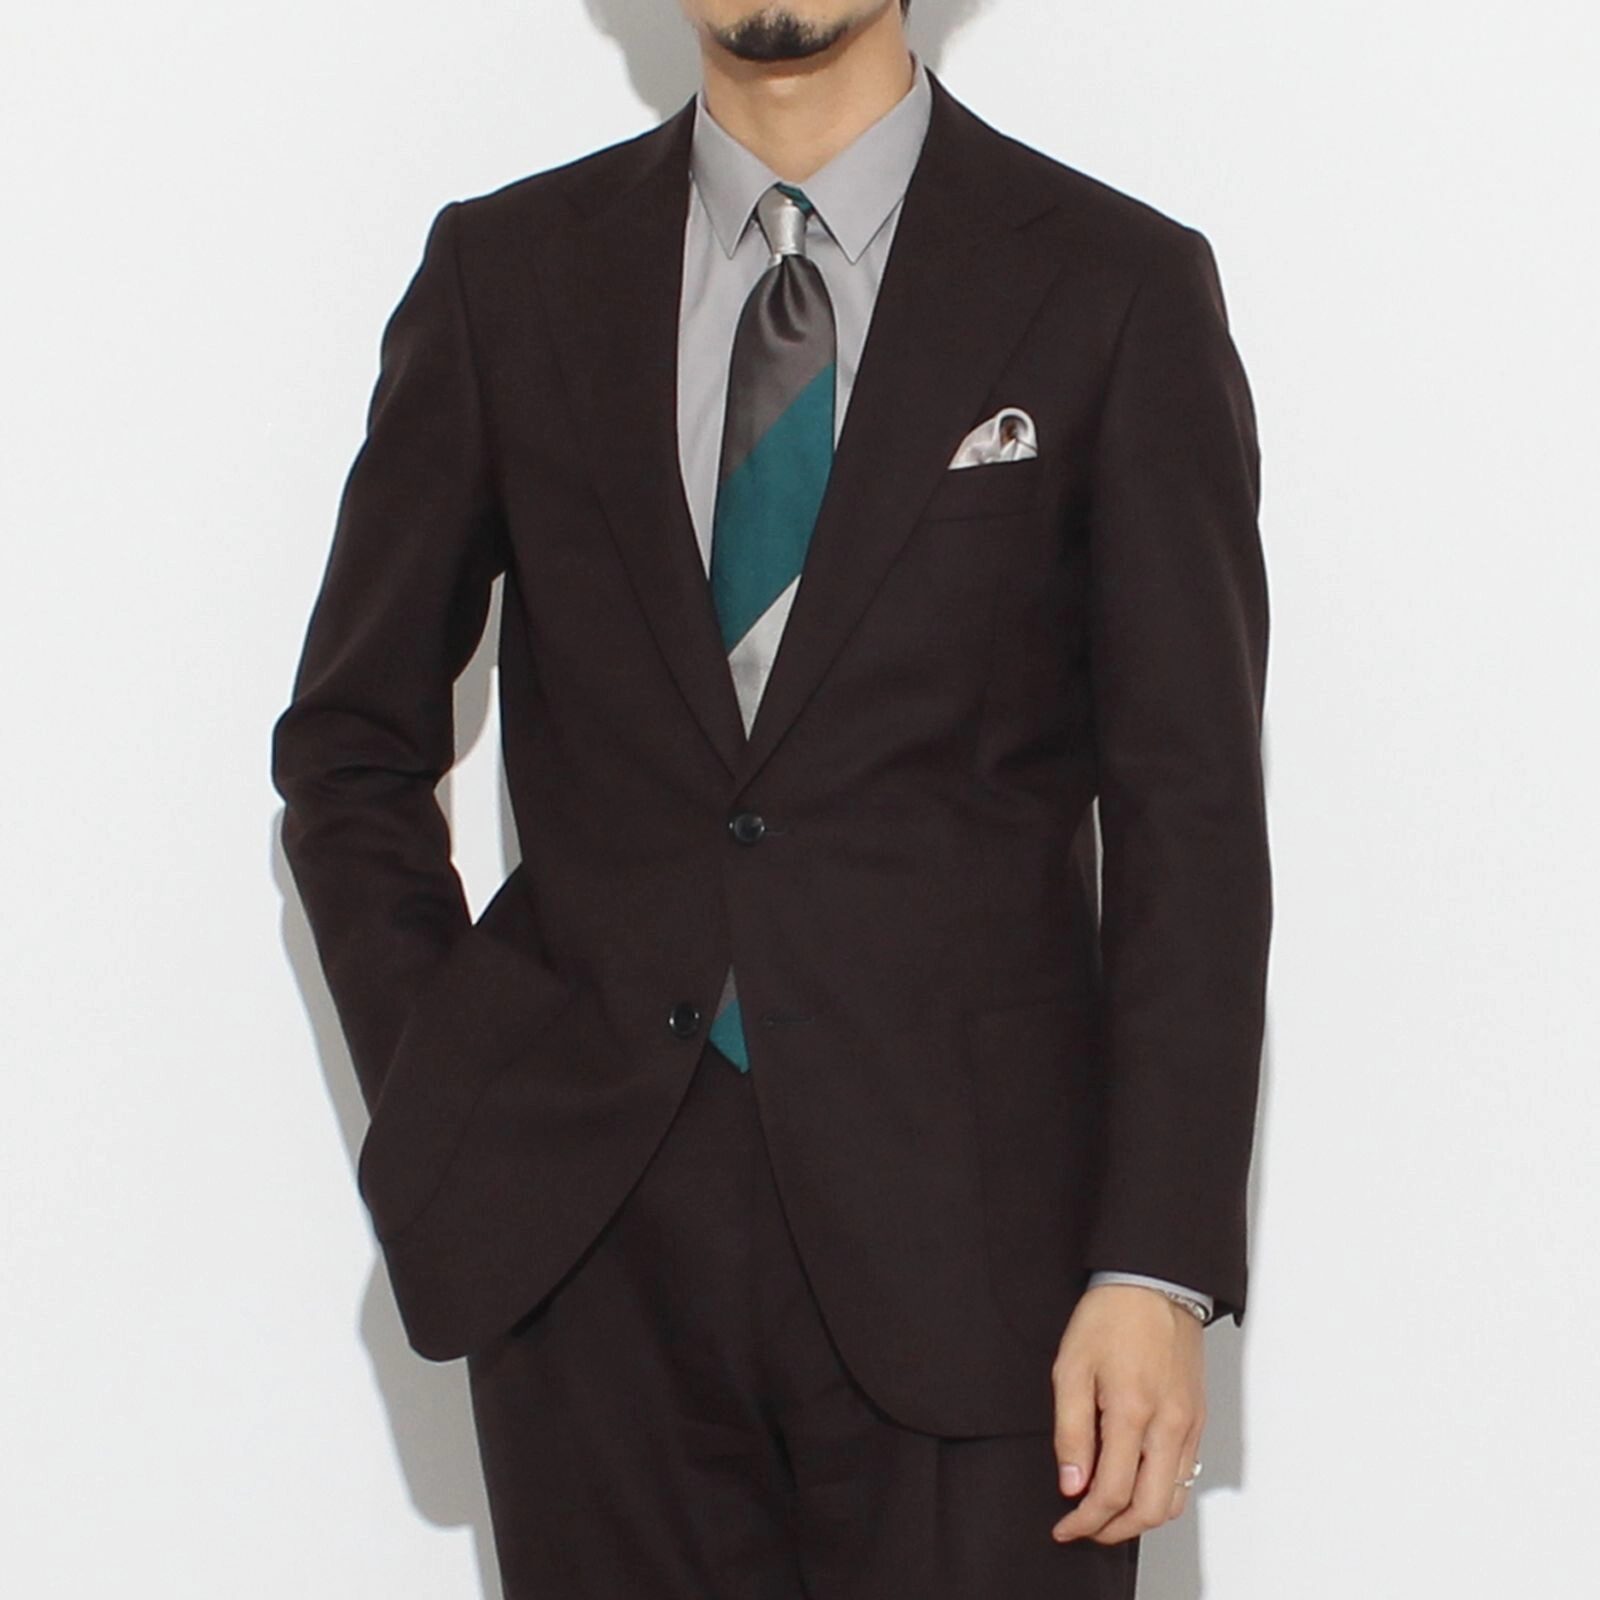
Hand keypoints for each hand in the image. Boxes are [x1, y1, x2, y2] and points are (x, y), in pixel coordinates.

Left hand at [1050, 1282, 1205, 1543]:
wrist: (1154, 1284)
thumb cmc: (1111, 1317)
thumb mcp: (1071, 1367)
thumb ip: (1070, 1431)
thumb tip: (1072, 1483)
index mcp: (1132, 1411)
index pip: (1112, 1493)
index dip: (1085, 1521)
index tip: (1064, 1526)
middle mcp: (1168, 1426)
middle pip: (1149, 1509)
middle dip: (1114, 1530)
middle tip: (1084, 1527)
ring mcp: (1188, 1425)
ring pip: (1173, 1499)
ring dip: (1139, 1517)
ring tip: (1106, 1512)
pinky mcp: (1198, 1420)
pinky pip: (1185, 1475)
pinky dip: (1160, 1493)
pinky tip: (1134, 1485)